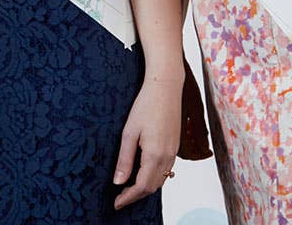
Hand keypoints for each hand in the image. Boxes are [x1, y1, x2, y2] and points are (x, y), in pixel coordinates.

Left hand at [112, 75, 180, 209]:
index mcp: (155, 155)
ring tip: (128, 188)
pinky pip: (166, 170)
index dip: (128, 197)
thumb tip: (118, 182)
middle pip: (152, 187)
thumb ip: (125, 159)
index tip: (116, 203)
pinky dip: (154, 177)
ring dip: (145, 187)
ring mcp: (173, 153)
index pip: (141, 186)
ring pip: (160, 180)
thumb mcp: (129, 132)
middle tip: (120, 197)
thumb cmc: (146, 105)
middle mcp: (167, 158)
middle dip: (136, 195)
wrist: (166, 88)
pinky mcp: (175, 146)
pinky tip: (143, 173)